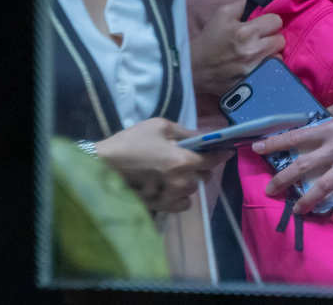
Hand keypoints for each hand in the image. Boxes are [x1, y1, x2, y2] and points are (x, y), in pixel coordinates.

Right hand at [95, 117, 227, 213]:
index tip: (227, 150)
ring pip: (193, 189)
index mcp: (183, 161)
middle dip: (202, 165)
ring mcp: (171, 197)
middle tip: (190, 156)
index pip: (212, 160)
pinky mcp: (161, 207)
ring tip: (176, 171)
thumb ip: (186, 132)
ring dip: (190, 180)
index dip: (221, 154)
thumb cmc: (132, 141)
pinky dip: (181, 195)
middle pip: (204, 176)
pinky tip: (171, 186)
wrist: (105, 165)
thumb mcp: (160, 126)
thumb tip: (205, 134)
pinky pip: (183, 204)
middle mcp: (181, 182)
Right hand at [189, 2, 284, 95]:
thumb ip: (244, 5)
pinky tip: (256, 65)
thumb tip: (261, 2)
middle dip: (272, 37)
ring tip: (258, 53)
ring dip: (271, 54)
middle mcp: (253, 51)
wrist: (196, 67)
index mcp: (245, 32)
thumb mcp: (222, 14)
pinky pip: (272, 73)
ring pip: (279, 57)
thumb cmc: (209, 39)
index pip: (276, 21)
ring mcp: (255, 69)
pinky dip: (267, 68)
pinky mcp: (254, 83)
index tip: (262, 25)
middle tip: (260, 39)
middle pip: (281, 40)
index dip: (269, 21)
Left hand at [252, 95, 332, 219]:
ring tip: (298, 211)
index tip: (256, 149)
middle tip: (270, 190)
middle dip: (284, 180)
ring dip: (308, 200)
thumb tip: (316, 116)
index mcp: (329, 128)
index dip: (275, 143)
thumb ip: (329, 113)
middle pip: (303, 165)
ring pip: (324, 185)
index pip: (295, 137)